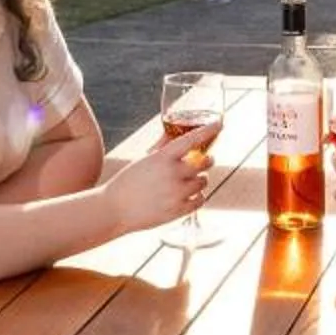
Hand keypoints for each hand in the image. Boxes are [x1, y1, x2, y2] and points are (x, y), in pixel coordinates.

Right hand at [104, 118, 218, 230]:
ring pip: (204, 181)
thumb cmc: (128, 181)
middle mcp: (172, 174)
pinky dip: (198, 197)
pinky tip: (188, 195)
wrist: (115, 209)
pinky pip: (201, 200)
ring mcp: (176, 193)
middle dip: (207, 160)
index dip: (208, 130)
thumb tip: (174, 134)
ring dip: (200, 180)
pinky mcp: (179, 211)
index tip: (220, 123)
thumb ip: (162, 147)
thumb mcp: (144, 159)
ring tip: (188, 182)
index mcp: (162, 158)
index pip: (191, 139)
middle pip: (205, 162)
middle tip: (205, 160)